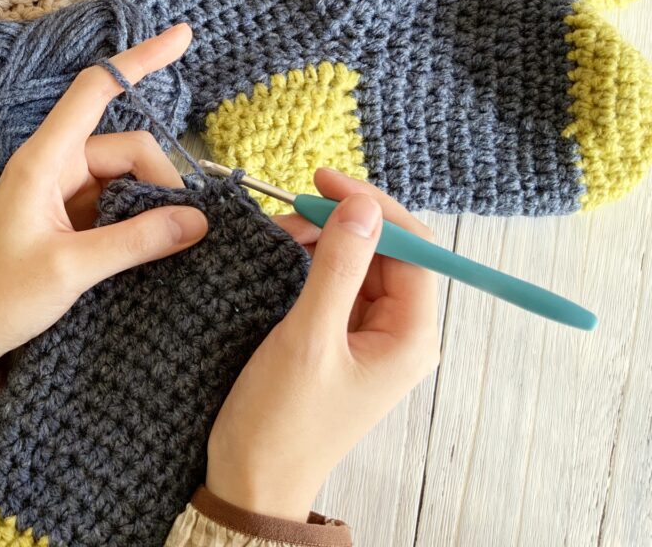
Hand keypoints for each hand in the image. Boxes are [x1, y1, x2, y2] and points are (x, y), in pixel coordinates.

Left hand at [0, 24, 208, 374]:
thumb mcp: (71, 269)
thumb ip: (135, 241)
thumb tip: (196, 220)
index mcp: (45, 160)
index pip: (96, 90)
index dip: (140, 59)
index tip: (183, 37)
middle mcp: (55, 166)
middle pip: (129, 147)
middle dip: (162, 181)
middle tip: (183, 232)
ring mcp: (63, 192)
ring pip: (127, 178)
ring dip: (153, 203)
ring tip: (168, 246)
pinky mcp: (69, 218)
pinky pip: (117, 203)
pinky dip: (139, 219)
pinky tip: (154, 246)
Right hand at [206, 169, 440, 520]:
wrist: (250, 481)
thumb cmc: (281, 423)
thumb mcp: (307, 338)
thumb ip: (337, 268)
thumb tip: (361, 207)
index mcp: (410, 336)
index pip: (414, 247)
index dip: (372, 207)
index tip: (323, 181)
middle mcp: (398, 333)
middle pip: (387, 251)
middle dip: (340, 223)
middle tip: (288, 210)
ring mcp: (369, 337)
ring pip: (357, 263)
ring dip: (320, 240)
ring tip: (276, 233)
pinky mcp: (340, 340)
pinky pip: (336, 284)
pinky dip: (309, 263)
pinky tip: (279, 254)